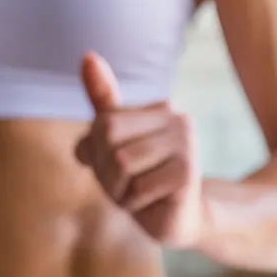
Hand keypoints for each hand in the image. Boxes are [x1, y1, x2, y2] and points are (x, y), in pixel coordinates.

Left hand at [75, 52, 203, 249]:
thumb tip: (88, 57)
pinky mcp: (188, 172)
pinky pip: (138, 187)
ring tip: (139, 194)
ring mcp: (186, 143)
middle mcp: (176, 118)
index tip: (117, 169)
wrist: (175, 220)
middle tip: (128, 185)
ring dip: (120, 189)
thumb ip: (102, 104)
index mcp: (158, 108)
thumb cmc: (140, 180)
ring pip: (121, 162)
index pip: (102, 124)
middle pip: (108, 139)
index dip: (99, 155)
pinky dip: (136, 202)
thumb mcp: (111, 142)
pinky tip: (152, 203)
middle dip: (107, 172)